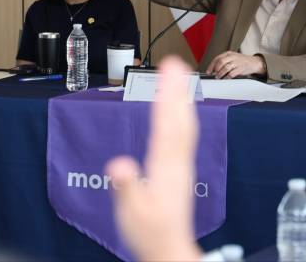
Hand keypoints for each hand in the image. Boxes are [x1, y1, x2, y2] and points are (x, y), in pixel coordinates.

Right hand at [105, 57, 201, 261]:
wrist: (170, 248)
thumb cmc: (150, 233)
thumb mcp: (132, 213)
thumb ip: (126, 188)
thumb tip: (120, 164)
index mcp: (165, 167)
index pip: (167, 125)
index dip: (168, 96)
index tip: (169, 72)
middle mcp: (178, 162)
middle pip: (180, 119)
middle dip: (177, 89)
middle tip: (176, 62)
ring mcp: (182, 164)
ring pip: (185, 125)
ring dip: (182, 99)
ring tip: (181, 77)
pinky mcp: (180, 169)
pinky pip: (185, 136)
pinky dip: (183, 117)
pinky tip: (181, 112)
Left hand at [207, 51, 264, 78]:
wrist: (254, 62)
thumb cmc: (241, 61)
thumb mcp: (232, 58)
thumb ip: (224, 62)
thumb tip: (213, 70)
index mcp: (229, 53)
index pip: (217, 58)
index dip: (211, 65)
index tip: (208, 71)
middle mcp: (232, 57)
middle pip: (221, 62)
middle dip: (215, 69)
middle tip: (214, 74)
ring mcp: (237, 62)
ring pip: (225, 68)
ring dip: (220, 74)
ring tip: (218, 77)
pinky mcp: (241, 68)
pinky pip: (232, 73)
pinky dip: (227, 77)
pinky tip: (225, 78)